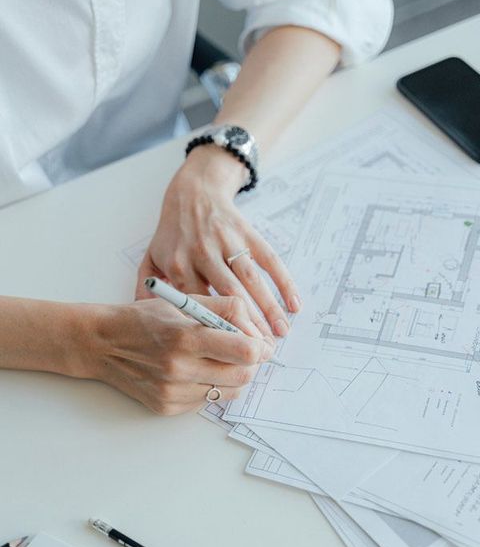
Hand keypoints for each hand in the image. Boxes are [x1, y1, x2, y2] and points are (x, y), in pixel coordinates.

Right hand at [79, 294, 274, 414]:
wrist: (102, 343)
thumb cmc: (144, 318)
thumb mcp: (183, 302)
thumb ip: (224, 310)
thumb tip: (256, 329)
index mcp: (186, 337)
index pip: (245, 351)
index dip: (260, 347)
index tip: (260, 342)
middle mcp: (180, 369)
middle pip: (243, 375)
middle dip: (251, 363)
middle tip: (245, 351)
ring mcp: (173, 392)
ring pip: (228, 391)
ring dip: (233, 376)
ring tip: (218, 359)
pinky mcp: (167, 407)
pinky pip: (206, 401)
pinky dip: (209, 386)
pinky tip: (194, 371)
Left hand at [136, 146, 300, 336]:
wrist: (193, 192)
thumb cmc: (172, 234)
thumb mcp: (151, 259)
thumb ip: (146, 290)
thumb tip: (147, 325)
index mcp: (179, 265)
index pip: (198, 306)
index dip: (215, 331)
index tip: (227, 354)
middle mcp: (204, 254)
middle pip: (229, 296)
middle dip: (247, 326)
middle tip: (261, 351)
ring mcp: (228, 242)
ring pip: (251, 281)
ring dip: (269, 309)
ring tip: (281, 333)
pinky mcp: (248, 233)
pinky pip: (270, 260)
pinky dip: (284, 282)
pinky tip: (294, 304)